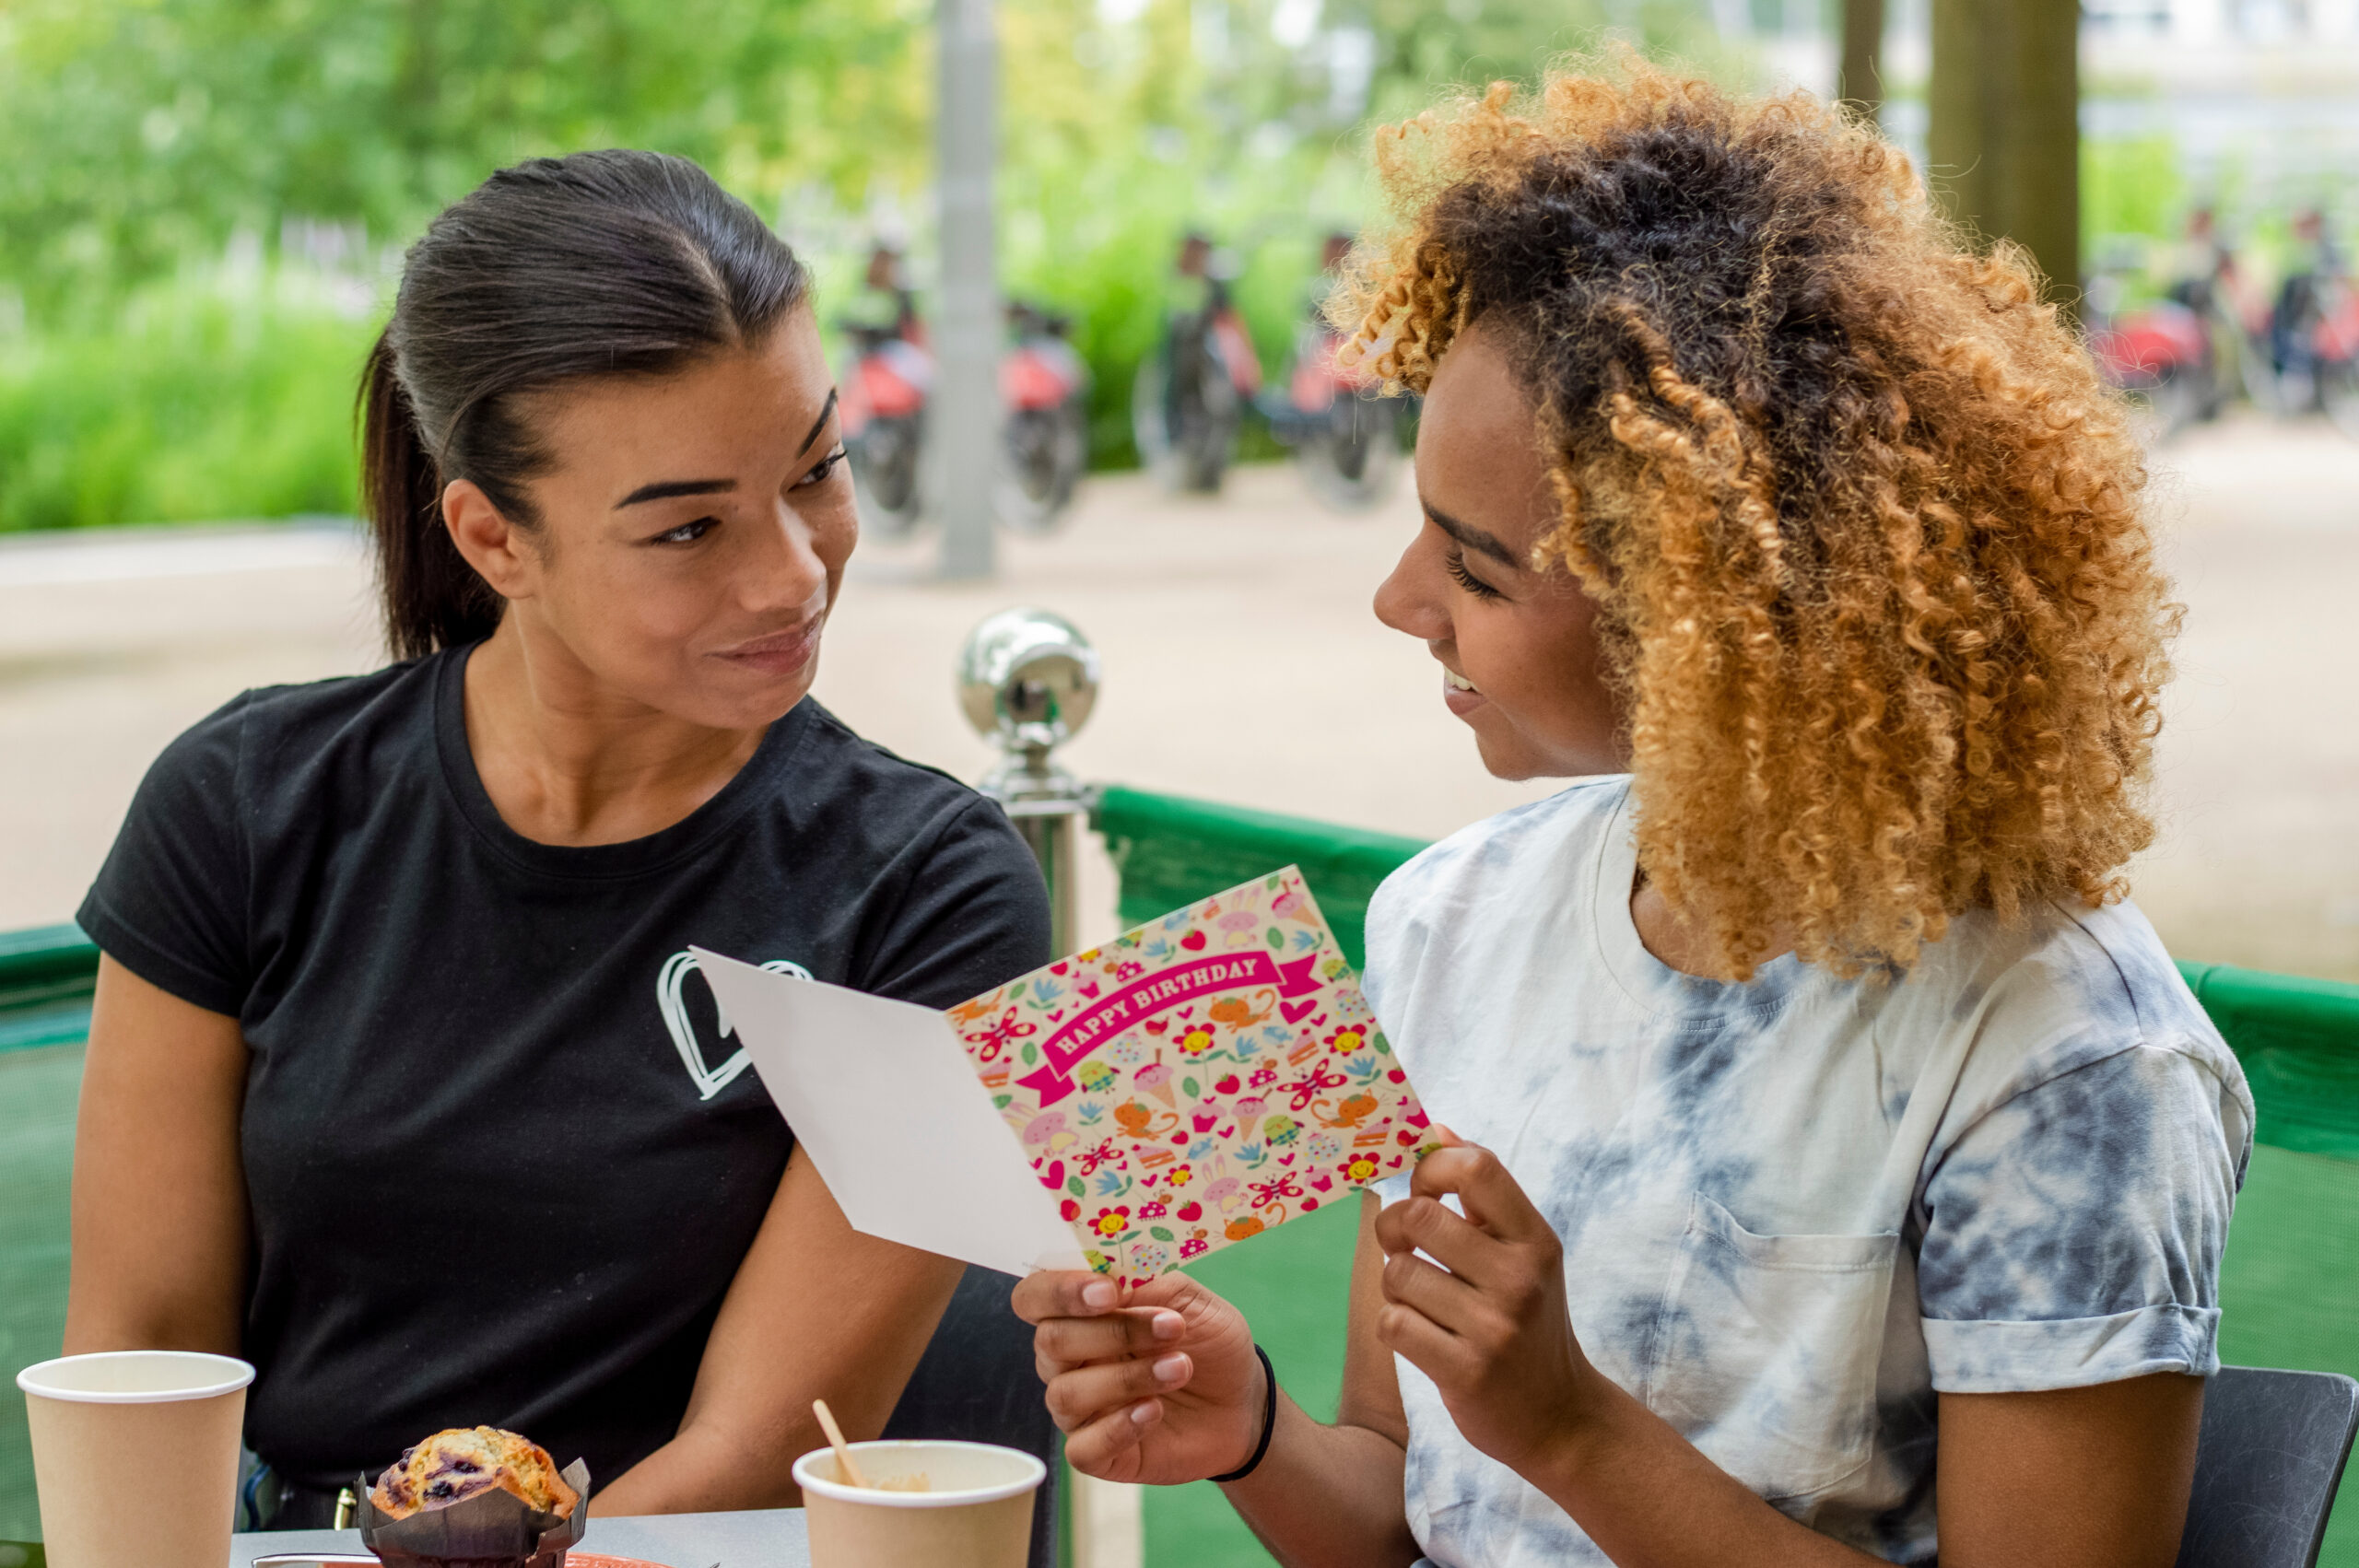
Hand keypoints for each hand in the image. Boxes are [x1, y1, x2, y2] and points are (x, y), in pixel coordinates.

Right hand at [1013, 1270, 1264, 1483]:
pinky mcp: (1099, 1453)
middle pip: (1050, 1342)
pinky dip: (1117, 1428)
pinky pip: (1082, 1448)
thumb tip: (1111, 1279)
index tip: (1108, 1292)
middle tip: (1172, 1327)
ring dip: (1126, 1378)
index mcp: (1081, 1314)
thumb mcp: (1190, 1299)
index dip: (1059, 1291)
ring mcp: (1080, 1410)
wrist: (1243, 1402)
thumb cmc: (1208, 1343)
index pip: (1034, 1297)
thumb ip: (1147, 1283)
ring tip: (1180, 1368)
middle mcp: (1069, 1361)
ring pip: (1065, 1394)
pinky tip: (1153, 1411)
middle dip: (1112, 1332)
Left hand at [1372, 1129, 1602, 1475]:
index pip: (1475, 1166)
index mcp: (1535, 1239)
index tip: (1424, 1193)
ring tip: (1420, 1299)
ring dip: (1395, 1284)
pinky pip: (1393, 1323)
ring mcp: (1494, 1326)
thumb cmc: (1529, 1321)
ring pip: (1397, 1273)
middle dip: (1394, 1228)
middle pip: (1418, 1216)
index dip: (1429, 1169)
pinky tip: (1422, 1335)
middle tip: (1405, 1247)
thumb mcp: (1522, 1252)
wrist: (1561, 1418)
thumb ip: (1482, 1193)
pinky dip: (1395, 1325)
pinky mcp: (1465, 1370)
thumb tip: (1437, 1128)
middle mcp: (1520, 1277)